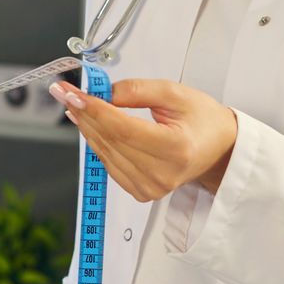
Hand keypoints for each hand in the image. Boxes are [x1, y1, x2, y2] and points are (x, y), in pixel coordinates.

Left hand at [49, 78, 238, 200]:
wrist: (219, 149)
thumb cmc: (203, 120)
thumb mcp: (175, 93)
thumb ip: (137, 91)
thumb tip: (102, 93)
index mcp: (176, 150)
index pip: (122, 128)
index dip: (93, 109)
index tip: (71, 93)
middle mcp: (162, 174)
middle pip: (109, 141)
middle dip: (83, 113)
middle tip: (64, 92)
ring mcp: (151, 188)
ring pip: (104, 153)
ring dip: (86, 127)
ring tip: (74, 103)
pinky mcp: (141, 192)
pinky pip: (109, 164)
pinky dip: (97, 142)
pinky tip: (89, 124)